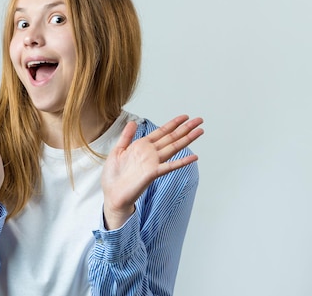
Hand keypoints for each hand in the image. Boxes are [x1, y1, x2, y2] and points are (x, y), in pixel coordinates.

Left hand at [101, 115, 203, 229]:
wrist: (112, 194)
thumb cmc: (113, 176)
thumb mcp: (118, 151)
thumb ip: (126, 136)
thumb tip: (133, 122)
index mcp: (142, 146)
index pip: (161, 132)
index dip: (173, 124)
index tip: (185, 117)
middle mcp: (150, 153)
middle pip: (171, 138)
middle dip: (185, 128)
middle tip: (199, 120)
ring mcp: (153, 163)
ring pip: (173, 148)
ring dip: (187, 139)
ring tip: (199, 132)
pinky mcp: (152, 173)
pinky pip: (169, 166)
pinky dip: (182, 161)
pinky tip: (193, 157)